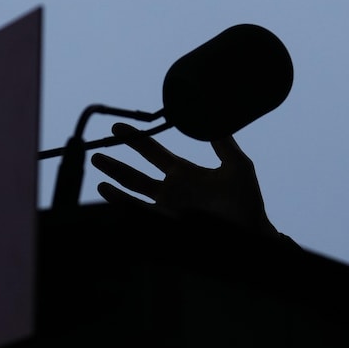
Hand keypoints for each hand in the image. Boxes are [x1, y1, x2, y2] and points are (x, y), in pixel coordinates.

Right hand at [91, 122, 277, 237]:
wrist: (252, 232)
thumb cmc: (246, 201)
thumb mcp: (237, 165)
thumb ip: (223, 142)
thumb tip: (212, 115)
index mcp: (184, 173)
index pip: (153, 153)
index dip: (135, 140)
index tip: (117, 128)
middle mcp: (171, 190)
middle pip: (135, 175)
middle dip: (115, 165)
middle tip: (96, 154)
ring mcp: (168, 208)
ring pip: (135, 196)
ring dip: (116, 187)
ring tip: (99, 179)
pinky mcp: (170, 223)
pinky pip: (143, 215)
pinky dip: (126, 207)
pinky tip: (112, 200)